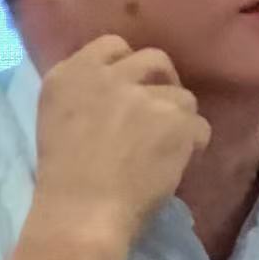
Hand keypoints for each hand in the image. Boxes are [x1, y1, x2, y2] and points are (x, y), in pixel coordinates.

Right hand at [32, 35, 210, 244]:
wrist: (81, 214)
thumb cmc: (64, 182)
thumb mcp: (59, 121)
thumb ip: (86, 95)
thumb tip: (124, 92)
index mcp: (70, 75)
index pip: (112, 46)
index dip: (129, 66)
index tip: (132, 89)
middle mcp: (107, 76)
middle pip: (154, 60)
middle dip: (163, 84)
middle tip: (161, 115)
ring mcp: (143, 95)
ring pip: (182, 96)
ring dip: (178, 121)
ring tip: (165, 151)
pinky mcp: (174, 119)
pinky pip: (199, 126)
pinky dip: (193, 146)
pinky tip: (175, 166)